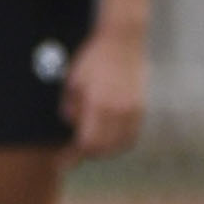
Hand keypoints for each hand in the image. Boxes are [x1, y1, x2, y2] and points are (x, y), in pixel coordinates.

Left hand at [65, 27, 148, 160]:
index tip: (63, 162)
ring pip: (120, 144)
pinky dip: (119, 141)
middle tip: (74, 154)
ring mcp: (133, 109)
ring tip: (92, 146)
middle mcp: (118, 111)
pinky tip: (109, 138)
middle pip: (104, 148)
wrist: (122, 40)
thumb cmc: (93, 58)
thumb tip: (73, 125)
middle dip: (88, 153)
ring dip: (105, 149)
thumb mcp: (72, 81)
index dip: (74, 156)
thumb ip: (70, 107)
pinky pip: (131, 134)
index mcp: (99, 105)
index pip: (87, 143)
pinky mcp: (141, 106)